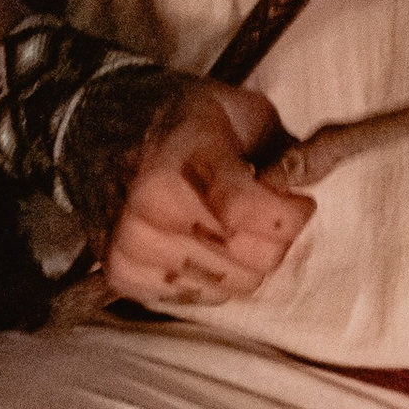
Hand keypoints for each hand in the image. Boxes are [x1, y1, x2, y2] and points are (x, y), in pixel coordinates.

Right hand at [95, 80, 314, 308]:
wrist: (94, 131)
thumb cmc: (177, 119)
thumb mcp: (238, 108)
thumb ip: (284, 147)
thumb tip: (314, 186)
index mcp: (184, 157)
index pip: (251, 214)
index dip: (290, 213)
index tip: (296, 199)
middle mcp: (152, 208)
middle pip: (254, 260)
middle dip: (273, 238)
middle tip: (259, 212)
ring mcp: (132, 246)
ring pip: (233, 286)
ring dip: (242, 260)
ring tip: (223, 224)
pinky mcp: (122, 274)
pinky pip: (200, 299)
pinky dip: (210, 278)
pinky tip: (196, 242)